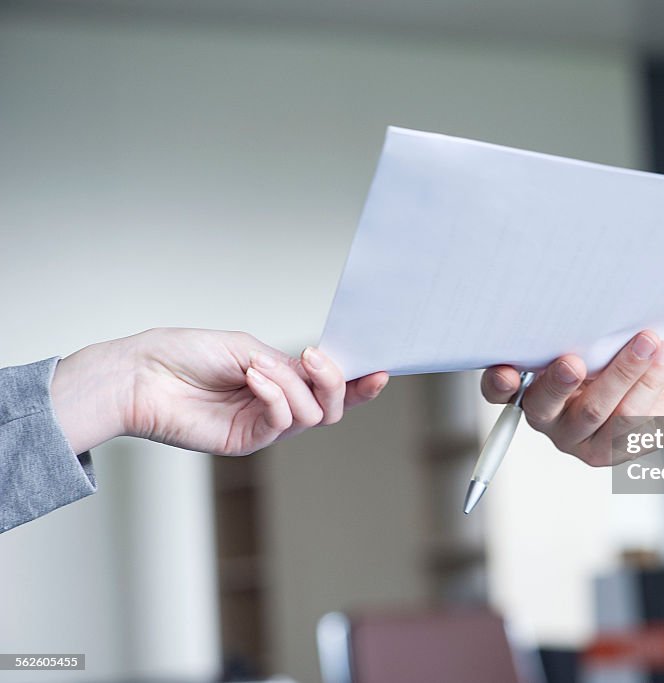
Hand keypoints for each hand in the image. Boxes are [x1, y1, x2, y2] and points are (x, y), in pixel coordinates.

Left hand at [51, 328, 388, 454]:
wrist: (143, 375)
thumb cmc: (188, 354)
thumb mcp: (249, 349)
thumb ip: (287, 368)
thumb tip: (313, 382)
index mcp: (282, 378)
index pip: (330, 386)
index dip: (359, 382)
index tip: (381, 369)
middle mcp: (278, 404)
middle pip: (332, 407)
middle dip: (336, 382)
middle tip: (316, 360)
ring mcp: (264, 424)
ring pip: (313, 416)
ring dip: (294, 385)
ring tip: (260, 367)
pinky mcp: (247, 440)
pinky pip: (282, 422)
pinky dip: (275, 397)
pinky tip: (254, 379)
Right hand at [481, 331, 663, 465]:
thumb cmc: (624, 346)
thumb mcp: (598, 330)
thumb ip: (583, 328)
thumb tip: (583, 309)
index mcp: (529, 383)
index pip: (500, 389)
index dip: (499, 382)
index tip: (507, 371)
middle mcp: (548, 414)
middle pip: (543, 405)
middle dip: (558, 382)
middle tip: (573, 362)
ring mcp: (579, 436)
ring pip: (594, 410)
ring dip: (622, 371)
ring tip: (646, 341)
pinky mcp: (613, 449)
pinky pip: (631, 418)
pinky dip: (649, 381)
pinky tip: (662, 356)